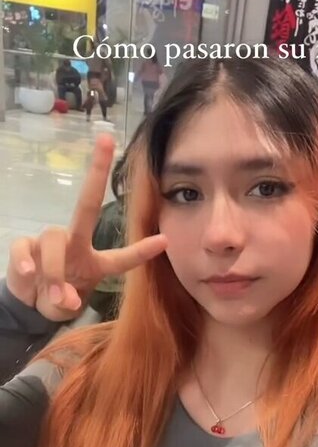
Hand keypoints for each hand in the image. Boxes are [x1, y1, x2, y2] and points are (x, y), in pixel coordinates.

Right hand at [6, 134, 166, 321]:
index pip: (122, 257)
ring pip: (55, 237)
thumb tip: (63, 298)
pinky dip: (26, 260)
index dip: (142, 252)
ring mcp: (49, 242)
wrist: (26, 302)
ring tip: (57, 296)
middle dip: (97, 171)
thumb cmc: (56, 297)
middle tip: (106, 141)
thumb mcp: (67, 304)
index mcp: (94, 260)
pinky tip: (28, 271)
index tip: (164, 241)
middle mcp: (75, 243)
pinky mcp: (24, 247)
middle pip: (87, 204)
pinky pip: (25, 246)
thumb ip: (67, 302)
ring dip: (56, 270)